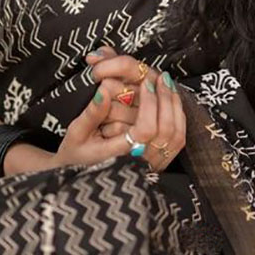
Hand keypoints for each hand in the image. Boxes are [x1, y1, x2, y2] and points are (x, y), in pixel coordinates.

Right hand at [86, 47, 185, 171]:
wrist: (82, 178)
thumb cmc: (77, 153)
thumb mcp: (76, 133)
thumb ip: (91, 114)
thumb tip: (104, 90)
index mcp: (118, 155)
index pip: (144, 130)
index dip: (150, 105)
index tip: (146, 83)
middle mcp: (138, 162)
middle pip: (165, 130)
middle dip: (165, 99)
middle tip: (160, 77)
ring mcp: (151, 162)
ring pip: (175, 134)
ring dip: (173, 105)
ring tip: (166, 84)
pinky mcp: (159, 160)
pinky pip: (177, 138)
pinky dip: (177, 116)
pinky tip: (171, 98)